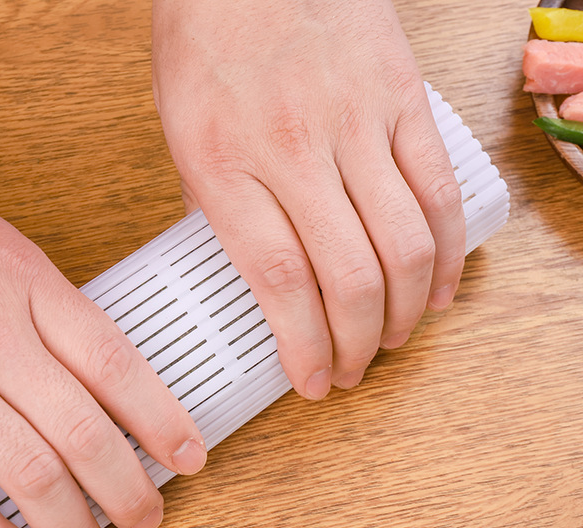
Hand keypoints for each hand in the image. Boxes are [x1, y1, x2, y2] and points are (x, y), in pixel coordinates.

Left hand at [152, 0, 465, 398]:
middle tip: (350, 371)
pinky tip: (437, 290)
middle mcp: (293, 150)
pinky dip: (446, 254)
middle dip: (354, 346)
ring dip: (403, 312)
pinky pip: (438, 192)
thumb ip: (216, 214)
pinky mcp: (401, 100)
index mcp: (225, 167)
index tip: (311, 382)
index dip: (303, 346)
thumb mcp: (182, 140)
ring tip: (390, 340)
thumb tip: (248, 275)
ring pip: (402, 245)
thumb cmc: (206, 45)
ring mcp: (355, 123)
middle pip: (347, 278)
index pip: (277, 283)